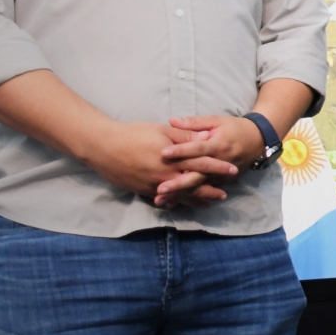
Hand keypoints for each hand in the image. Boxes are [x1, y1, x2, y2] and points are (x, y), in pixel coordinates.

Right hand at [82, 122, 237, 203]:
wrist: (103, 147)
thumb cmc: (134, 134)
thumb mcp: (163, 130)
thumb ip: (185, 136)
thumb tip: (207, 138)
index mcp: (173, 159)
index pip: (202, 164)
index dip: (218, 167)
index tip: (233, 170)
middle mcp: (165, 176)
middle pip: (193, 185)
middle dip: (209, 191)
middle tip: (223, 195)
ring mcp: (153, 185)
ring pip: (179, 196)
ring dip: (194, 200)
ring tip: (207, 203)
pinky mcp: (142, 190)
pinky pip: (162, 199)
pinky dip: (174, 202)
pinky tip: (181, 204)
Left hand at [155, 115, 266, 205]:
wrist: (259, 141)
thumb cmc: (235, 128)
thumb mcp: (217, 120)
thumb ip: (194, 123)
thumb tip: (172, 120)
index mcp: (218, 144)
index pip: (197, 149)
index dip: (181, 151)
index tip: (163, 153)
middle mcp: (220, 162)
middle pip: (197, 175)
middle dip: (179, 183)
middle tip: (160, 189)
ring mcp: (222, 175)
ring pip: (199, 187)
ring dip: (181, 195)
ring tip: (163, 201)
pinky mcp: (222, 182)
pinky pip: (204, 191)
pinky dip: (189, 198)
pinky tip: (174, 203)